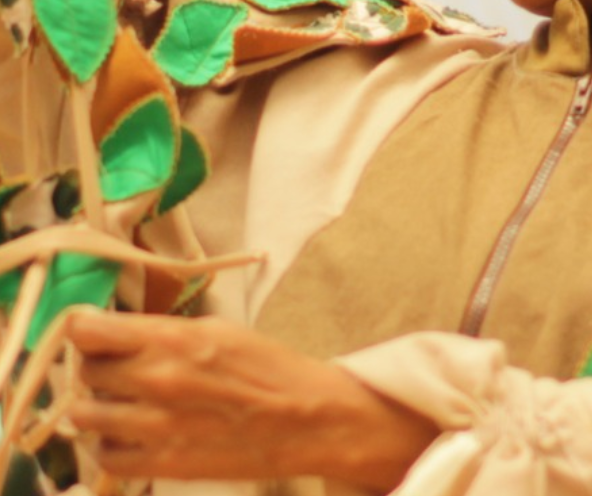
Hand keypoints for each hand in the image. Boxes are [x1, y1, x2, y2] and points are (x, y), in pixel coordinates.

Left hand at [67, 310, 437, 490]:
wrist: (304, 419)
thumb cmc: (268, 368)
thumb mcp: (219, 331)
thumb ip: (165, 332)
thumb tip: (120, 333)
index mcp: (173, 338)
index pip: (88, 330)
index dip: (83, 329)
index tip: (91, 332)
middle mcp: (155, 380)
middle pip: (84, 371)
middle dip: (97, 367)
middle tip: (118, 368)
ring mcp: (153, 427)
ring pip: (83, 415)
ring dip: (97, 406)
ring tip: (123, 402)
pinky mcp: (158, 465)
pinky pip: (104, 455)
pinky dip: (111, 444)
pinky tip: (134, 433)